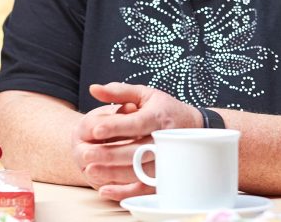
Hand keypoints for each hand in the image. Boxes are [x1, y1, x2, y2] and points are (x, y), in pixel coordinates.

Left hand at [72, 82, 200, 201]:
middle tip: (85, 154)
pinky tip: (106, 191)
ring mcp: (167, 161)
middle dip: (109, 154)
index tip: (95, 129)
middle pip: (136, 151)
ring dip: (114, 174)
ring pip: (140, 172)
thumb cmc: (164, 108)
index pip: (136, 123)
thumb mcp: (145, 94)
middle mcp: (165, 141)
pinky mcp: (166, 176)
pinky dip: (126, 192)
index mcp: (158, 118)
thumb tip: (93, 89)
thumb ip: (119, 91)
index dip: (116, 127)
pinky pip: (146, 189)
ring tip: (91, 170)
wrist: (195, 127)